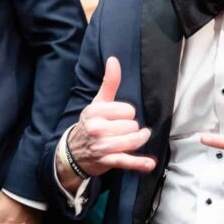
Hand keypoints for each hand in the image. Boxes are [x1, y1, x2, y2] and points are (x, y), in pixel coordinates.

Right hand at [60, 57, 154, 186]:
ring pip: (133, 141)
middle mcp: (97, 128)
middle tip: (121, 130)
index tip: (120, 117)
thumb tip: (114, 59)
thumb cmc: (90, 124)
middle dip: (131, 128)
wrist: (73, 152)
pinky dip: (139, 163)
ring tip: (137, 138)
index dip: (127, 114)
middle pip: (132, 126)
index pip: (128, 110)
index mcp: (95, 111)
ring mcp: (102, 146)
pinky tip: (149, 163)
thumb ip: (109, 82)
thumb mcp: (98, 102)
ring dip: (138, 140)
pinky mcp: (108, 161)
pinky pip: (127, 161)